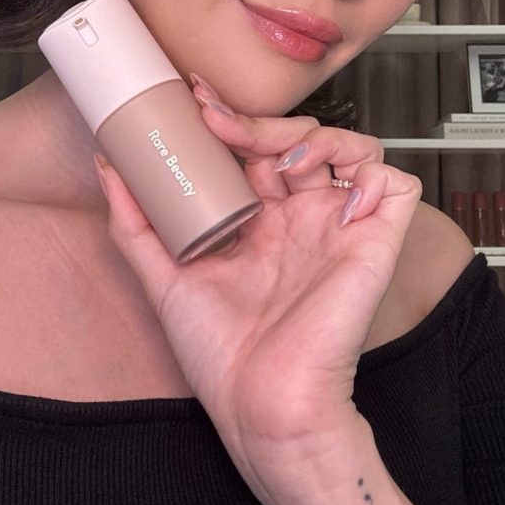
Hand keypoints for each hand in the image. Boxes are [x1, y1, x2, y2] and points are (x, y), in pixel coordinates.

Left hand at [93, 75, 421, 504]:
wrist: (259, 407)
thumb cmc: (221, 354)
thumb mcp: (164, 276)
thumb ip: (136, 221)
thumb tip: (109, 165)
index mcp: (261, 223)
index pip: (256, 150)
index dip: (233, 118)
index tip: (195, 97)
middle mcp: (301, 218)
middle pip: (298, 139)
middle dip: (260, 120)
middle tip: (219, 118)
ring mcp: (339, 227)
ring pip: (353, 148)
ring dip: (318, 137)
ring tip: (280, 160)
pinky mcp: (373, 242)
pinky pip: (395, 184)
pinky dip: (372, 174)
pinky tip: (329, 191)